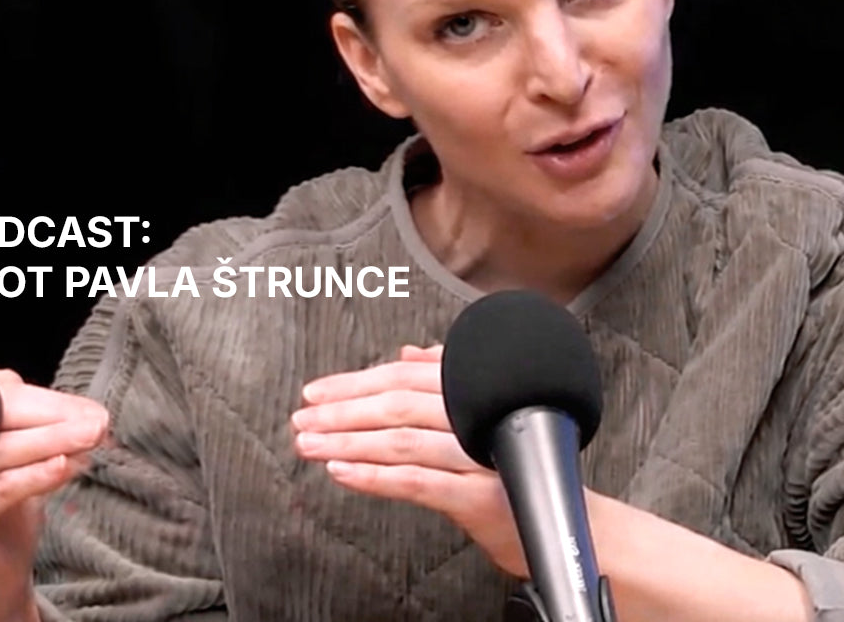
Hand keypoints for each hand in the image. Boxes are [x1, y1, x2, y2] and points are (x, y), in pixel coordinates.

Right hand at [0, 369, 108, 621]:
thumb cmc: (6, 509)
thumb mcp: (22, 458)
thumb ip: (42, 428)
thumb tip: (90, 412)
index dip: (47, 399)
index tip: (90, 408)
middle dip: (55, 416)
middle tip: (98, 421)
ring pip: (2, 451)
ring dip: (54, 440)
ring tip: (92, 438)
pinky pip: (0, 489)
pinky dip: (36, 475)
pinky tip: (64, 467)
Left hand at [294, 350, 813, 621]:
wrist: (581, 530)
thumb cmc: (530, 473)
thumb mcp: (490, 420)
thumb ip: (451, 382)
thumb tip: (407, 353)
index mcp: (477, 391)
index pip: (404, 377)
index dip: (356, 382)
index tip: (317, 391)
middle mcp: (478, 415)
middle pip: (397, 403)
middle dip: (341, 409)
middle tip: (301, 416)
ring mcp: (480, 456)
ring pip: (402, 439)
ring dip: (347, 441)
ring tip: (308, 444)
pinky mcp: (482, 498)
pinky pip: (420, 482)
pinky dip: (376, 476)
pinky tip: (341, 473)